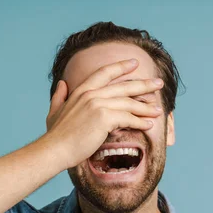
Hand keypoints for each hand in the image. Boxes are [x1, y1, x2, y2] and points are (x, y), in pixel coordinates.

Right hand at [44, 58, 163, 168]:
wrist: (54, 150)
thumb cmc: (55, 136)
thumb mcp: (54, 111)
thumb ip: (59, 96)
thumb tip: (62, 83)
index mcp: (81, 90)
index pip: (104, 73)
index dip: (121, 66)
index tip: (135, 63)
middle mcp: (91, 94)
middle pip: (123, 86)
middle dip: (143, 84)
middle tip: (158, 83)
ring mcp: (98, 104)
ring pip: (129, 103)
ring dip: (146, 107)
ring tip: (158, 110)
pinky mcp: (104, 118)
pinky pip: (128, 118)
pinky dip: (140, 122)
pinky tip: (149, 124)